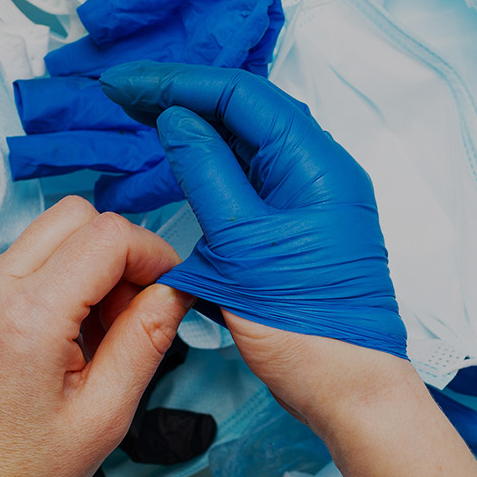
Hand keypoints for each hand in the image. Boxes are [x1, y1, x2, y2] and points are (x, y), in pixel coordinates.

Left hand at [0, 196, 194, 476]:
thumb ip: (147, 338)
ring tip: (87, 341)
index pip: (108, 235)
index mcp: (26, 318)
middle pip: (73, 217)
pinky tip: (51, 346)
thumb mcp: (104, 416)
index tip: (167, 291)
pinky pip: (10, 268)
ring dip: (79, 270)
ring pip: (40, 239)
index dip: (151, 254)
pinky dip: (44, 288)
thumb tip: (178, 288)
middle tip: (128, 315)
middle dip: (116, 253)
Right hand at [98, 61, 413, 431]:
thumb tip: (177, 117)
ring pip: (249, 143)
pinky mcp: (301, 228)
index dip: (178, 83)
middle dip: (184, 96)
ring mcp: (313, 199)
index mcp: (316, 164)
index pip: (241, 95)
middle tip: (124, 95)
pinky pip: (253, 177)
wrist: (352, 394)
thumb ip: (207, 173)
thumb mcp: (242, 245)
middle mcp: (320, 171)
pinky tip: (183, 162)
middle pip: (246, 111)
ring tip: (144, 117)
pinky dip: (214, 163)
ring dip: (197, 126)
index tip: (124, 85)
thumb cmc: (308, 328)